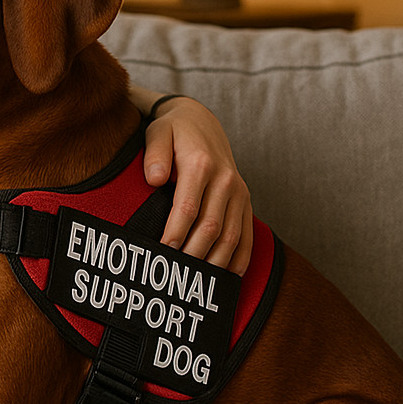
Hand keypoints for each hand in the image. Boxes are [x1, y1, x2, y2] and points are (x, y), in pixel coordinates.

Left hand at [138, 93, 253, 274]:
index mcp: (202, 164)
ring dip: (215, 262)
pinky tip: (229, 276)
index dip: (175, 232)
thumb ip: (155, 153)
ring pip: (232, 236)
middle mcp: (226, 180)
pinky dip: (240, 258)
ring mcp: (239, 192)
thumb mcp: (158, 132)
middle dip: (192, 254)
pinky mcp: (246, 201)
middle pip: (211, 227)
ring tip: (196, 282)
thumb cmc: (173, 130)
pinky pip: (247, 234)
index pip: (188, 207)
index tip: (161, 251)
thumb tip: (155, 178)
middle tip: (173, 274)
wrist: (200, 121)